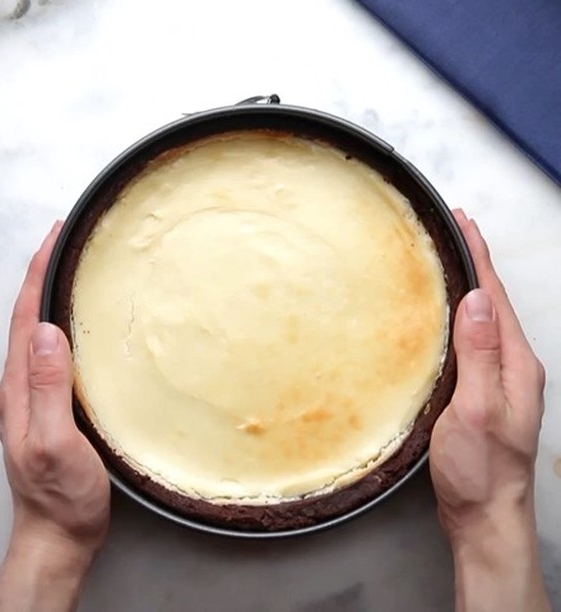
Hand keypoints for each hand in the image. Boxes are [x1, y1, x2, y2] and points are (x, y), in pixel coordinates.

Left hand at [0, 222, 109, 611]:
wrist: (58, 534)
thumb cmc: (61, 494)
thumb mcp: (54, 443)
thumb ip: (47, 389)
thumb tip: (47, 331)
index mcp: (19, 387)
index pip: (24, 318)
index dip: (37, 274)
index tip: (55, 238)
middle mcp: (21, 385)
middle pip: (27, 318)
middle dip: (42, 274)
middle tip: (67, 243)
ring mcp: (34, 396)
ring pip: (39, 333)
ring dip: (51, 296)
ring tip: (72, 271)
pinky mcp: (51, 405)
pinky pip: (53, 353)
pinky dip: (62, 324)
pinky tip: (79, 323)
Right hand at [430, 210, 549, 610]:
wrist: (485, 515)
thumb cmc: (482, 469)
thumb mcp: (479, 409)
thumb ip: (480, 355)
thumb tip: (476, 300)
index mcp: (515, 363)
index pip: (495, 297)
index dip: (479, 256)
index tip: (463, 222)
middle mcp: (511, 365)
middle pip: (492, 302)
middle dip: (473, 263)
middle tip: (451, 232)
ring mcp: (498, 379)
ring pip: (481, 320)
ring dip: (465, 287)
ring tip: (445, 262)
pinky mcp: (480, 391)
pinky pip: (471, 341)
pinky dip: (457, 317)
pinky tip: (441, 318)